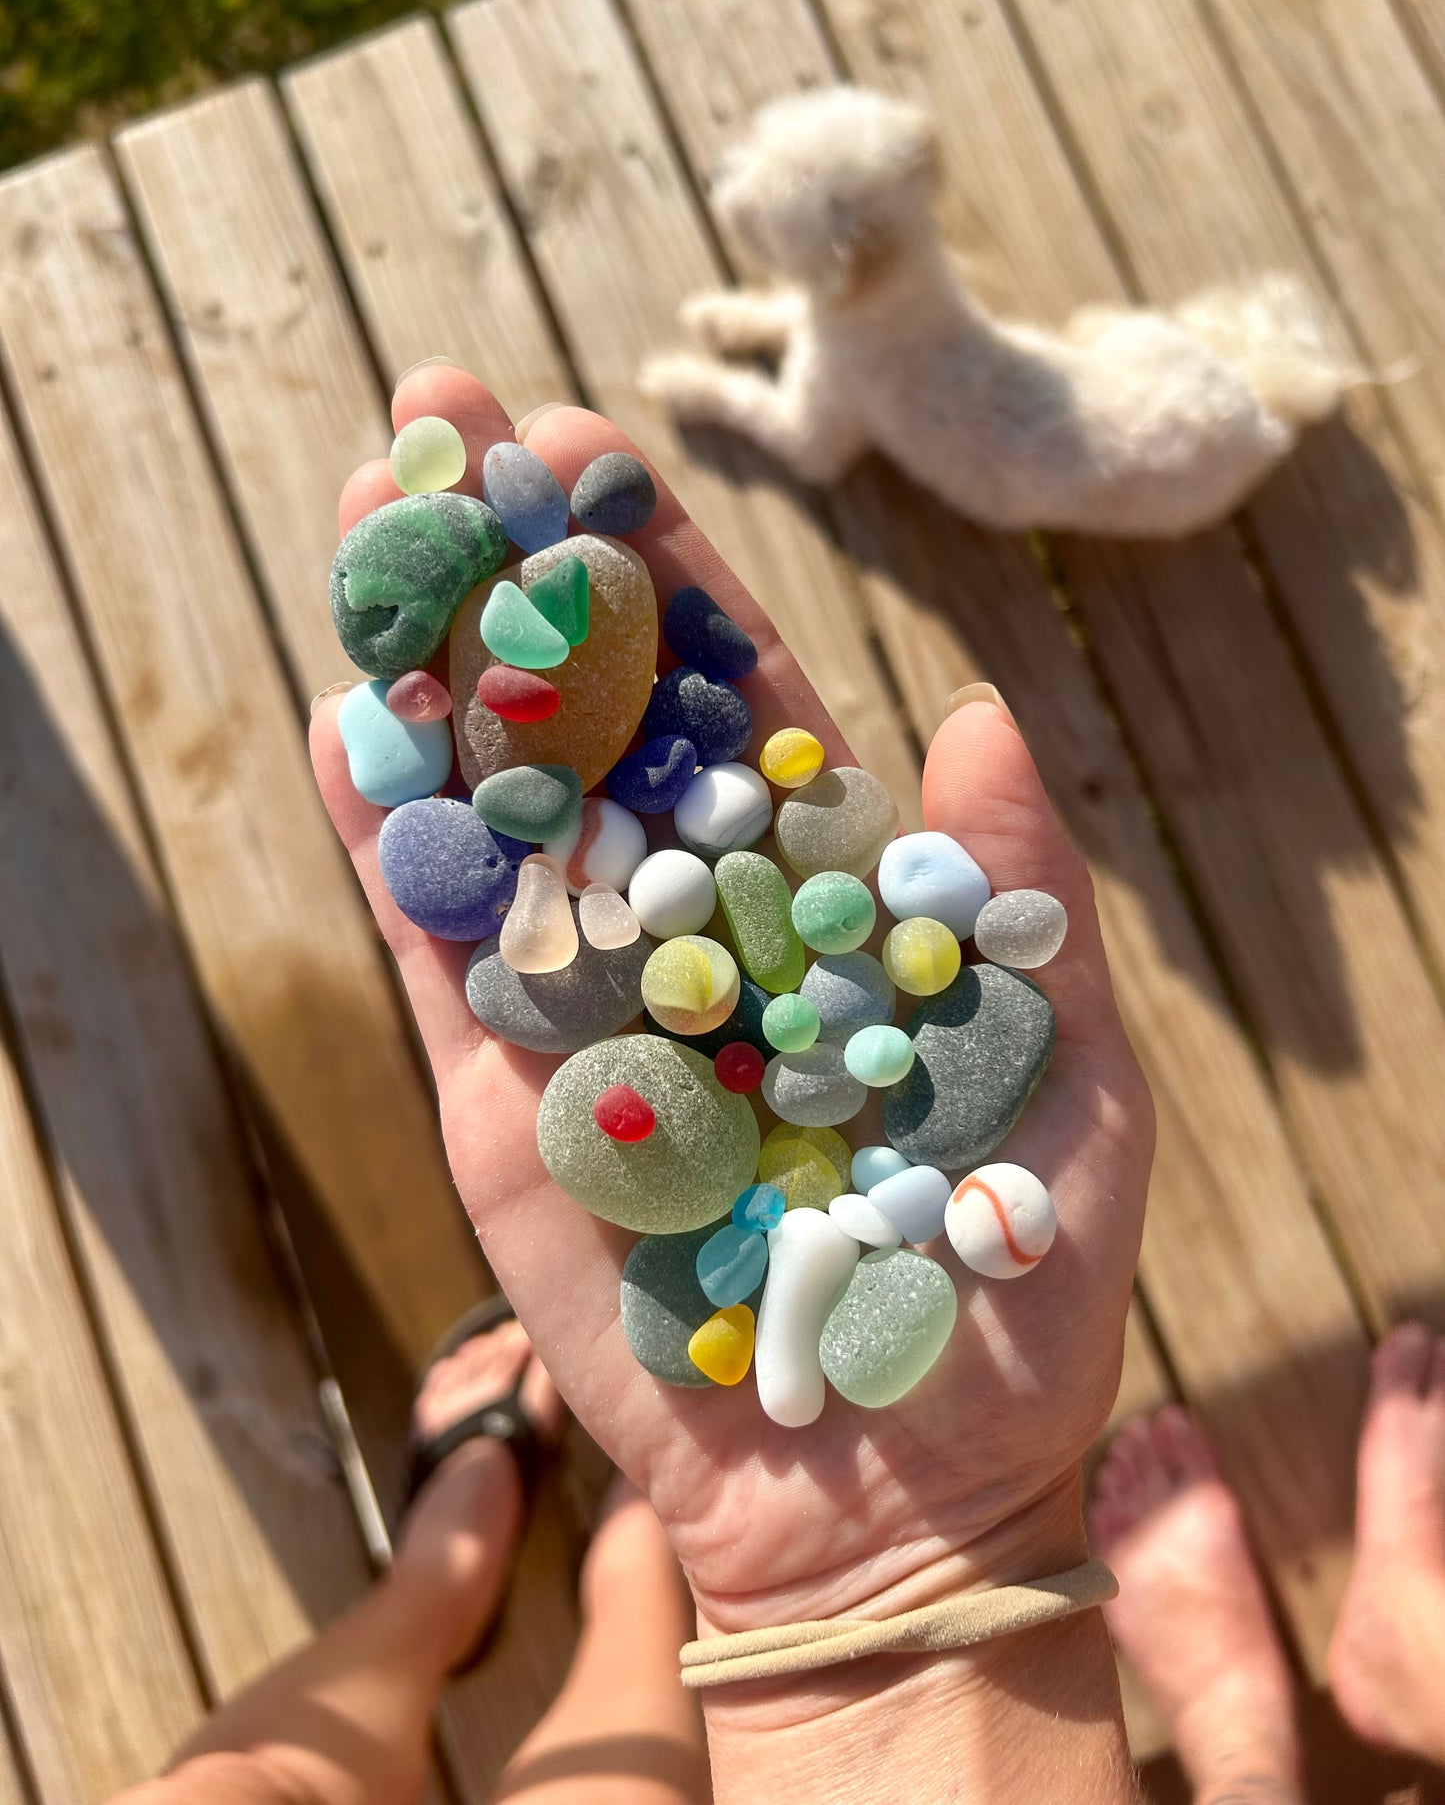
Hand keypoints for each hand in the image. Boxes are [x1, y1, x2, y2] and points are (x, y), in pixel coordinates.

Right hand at [311, 367, 1153, 1655]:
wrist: (892, 1495)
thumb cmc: (1006, 1291)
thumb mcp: (1065, 1079)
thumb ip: (1020, 899)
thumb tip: (978, 713)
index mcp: (828, 895)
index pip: (732, 699)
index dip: (663, 570)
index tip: (595, 440)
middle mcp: (695, 919)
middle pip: (587, 712)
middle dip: (515, 566)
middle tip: (439, 412)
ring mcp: (588, 998)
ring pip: (496, 798)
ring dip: (430, 659)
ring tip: (369, 512)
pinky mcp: (505, 1101)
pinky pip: (439, 954)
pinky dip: (391, 841)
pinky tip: (343, 716)